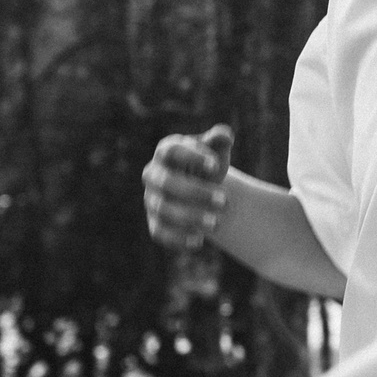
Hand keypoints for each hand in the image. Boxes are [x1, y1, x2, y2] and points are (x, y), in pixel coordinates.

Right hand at [143, 125, 232, 248]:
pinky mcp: (155, 223)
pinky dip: (178, 239)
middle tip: (225, 201)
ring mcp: (151, 200)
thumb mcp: (216, 151)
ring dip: (190, 217)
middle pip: (167, 182)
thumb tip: (224, 135)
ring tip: (217, 223)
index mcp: (166, 152)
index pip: (172, 151)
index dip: (192, 157)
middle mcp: (153, 175)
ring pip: (164, 209)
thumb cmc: (208, 166)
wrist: (203, 191)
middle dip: (196, 192)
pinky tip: (199, 241)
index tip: (215, 166)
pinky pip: (160, 233)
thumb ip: (220, 140)